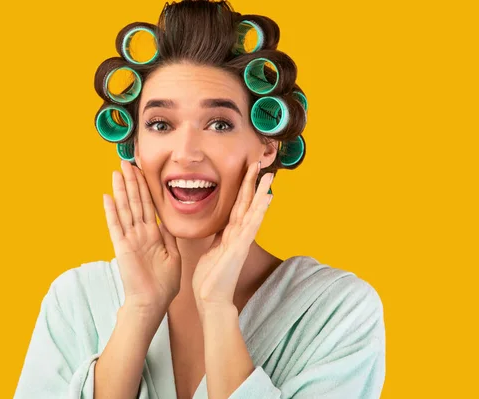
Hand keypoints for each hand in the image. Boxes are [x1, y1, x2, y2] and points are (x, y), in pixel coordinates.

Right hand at [103, 160, 181, 313]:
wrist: (153, 303)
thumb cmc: (164, 284)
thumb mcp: (174, 256)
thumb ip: (170, 237)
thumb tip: (169, 221)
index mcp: (153, 234)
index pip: (148, 204)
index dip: (145, 187)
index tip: (141, 171)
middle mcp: (140, 233)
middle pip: (135, 201)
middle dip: (131, 181)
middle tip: (126, 161)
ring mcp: (130, 239)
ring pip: (125, 208)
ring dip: (121, 190)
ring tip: (116, 171)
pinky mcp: (122, 247)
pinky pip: (116, 226)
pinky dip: (111, 211)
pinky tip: (107, 196)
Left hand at [192, 161, 273, 313]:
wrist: (210, 300)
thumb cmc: (209, 279)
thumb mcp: (211, 251)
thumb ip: (218, 238)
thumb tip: (218, 227)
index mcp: (229, 234)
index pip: (237, 206)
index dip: (242, 188)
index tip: (247, 171)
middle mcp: (238, 235)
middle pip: (247, 204)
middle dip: (253, 184)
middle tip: (260, 164)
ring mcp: (240, 241)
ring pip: (252, 212)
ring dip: (260, 193)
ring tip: (269, 176)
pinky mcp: (239, 249)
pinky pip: (250, 226)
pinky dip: (259, 212)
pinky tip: (266, 200)